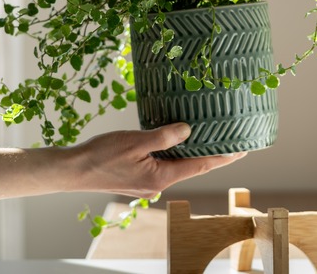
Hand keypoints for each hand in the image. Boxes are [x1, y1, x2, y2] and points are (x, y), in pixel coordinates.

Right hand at [70, 123, 245, 198]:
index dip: (223, 157)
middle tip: (231, 140)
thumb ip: (165, 136)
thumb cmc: (101, 155)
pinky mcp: (138, 179)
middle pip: (192, 167)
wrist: (73, 170)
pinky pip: (163, 165)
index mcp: (162, 177)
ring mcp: (147, 184)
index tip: (243, 149)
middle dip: (211, 154)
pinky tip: (176, 142)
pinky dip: (173, 154)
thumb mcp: (136, 141)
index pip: (201, 165)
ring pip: (176, 166)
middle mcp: (158, 184)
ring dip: (191, 153)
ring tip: (208, 138)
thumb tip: (188, 130)